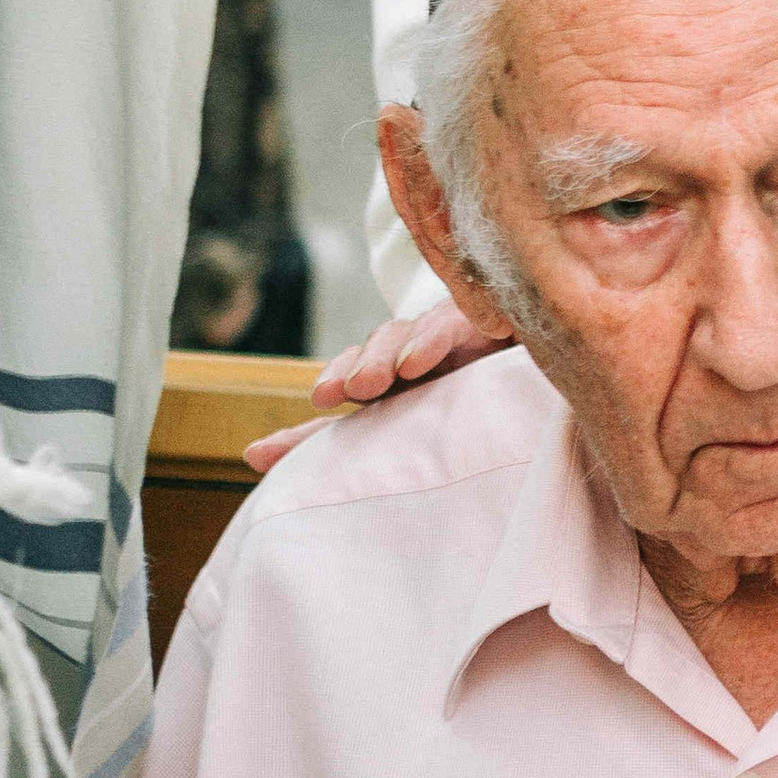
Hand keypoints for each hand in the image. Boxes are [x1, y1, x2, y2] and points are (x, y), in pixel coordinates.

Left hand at [245, 298, 505, 470]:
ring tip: (390, 375)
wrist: (528, 394)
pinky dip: (437, 337)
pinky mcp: (487, 324)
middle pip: (381, 345)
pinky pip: (456, 322)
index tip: (321, 401)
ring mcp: (450, 334)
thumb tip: (249, 454)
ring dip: (396, 351)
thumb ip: (323, 442)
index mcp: (390, 376)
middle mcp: (416, 350)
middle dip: (363, 364)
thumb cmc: (454, 410)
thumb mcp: (391, 431)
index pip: (356, 370)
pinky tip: (426, 357)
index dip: (337, 377)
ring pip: (412, 331)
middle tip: (353, 389)